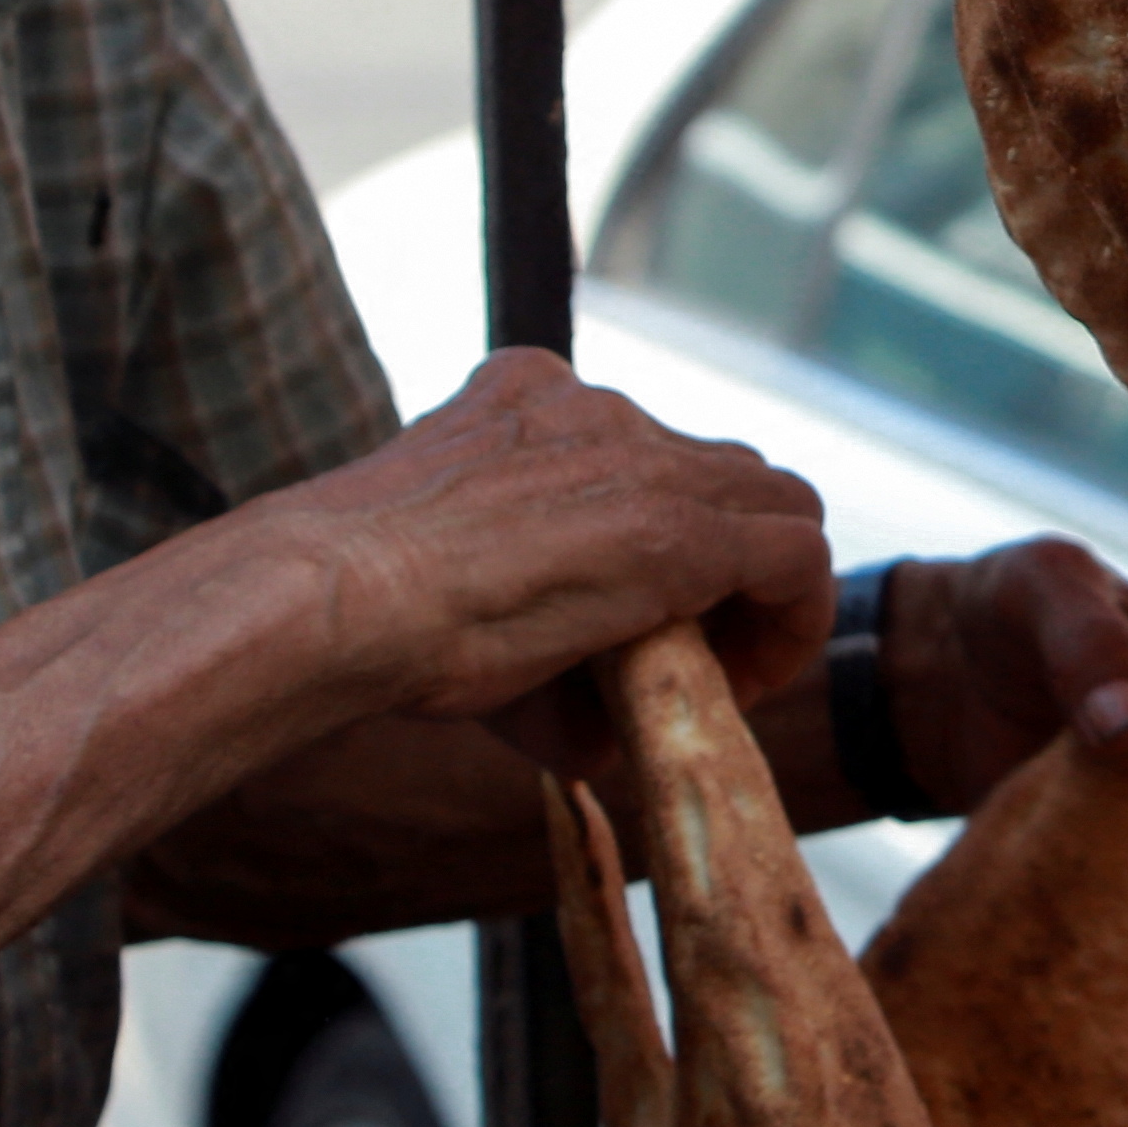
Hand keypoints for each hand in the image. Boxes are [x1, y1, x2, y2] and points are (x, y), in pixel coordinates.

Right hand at [261, 351, 832, 772]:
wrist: (332, 601)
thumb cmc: (361, 616)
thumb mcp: (449, 581)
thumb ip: (528, 617)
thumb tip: (591, 728)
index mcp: (528, 399)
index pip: (644, 449)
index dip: (665, 535)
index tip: (641, 613)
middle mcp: (592, 408)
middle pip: (717, 472)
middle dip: (720, 562)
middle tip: (687, 653)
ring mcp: (642, 460)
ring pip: (768, 504)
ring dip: (756, 591)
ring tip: (719, 674)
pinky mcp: (681, 529)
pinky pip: (795, 555)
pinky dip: (792, 617)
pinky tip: (749, 681)